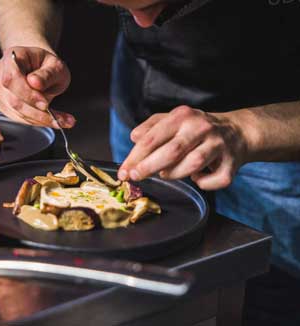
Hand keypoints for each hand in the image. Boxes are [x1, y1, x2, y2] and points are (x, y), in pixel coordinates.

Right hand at [0, 46, 74, 127]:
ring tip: (62, 121)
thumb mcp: (56, 66)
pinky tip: (52, 120)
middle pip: (13, 98)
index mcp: (11, 57)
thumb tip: (34, 82)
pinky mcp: (3, 104)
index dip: (27, 94)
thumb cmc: (48, 65)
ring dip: (40, 119)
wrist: (40, 69)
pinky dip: (36, 121)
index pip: (12, 78)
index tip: (45, 104)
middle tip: (59, 118)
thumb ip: (47, 74)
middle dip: (37, 112)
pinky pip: (18, 117)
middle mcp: (0, 73)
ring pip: (16, 111)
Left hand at [118, 106, 249, 190]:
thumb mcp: (173, 120)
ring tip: (165, 174)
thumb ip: (151, 127)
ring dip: (175, 174)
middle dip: (149, 167)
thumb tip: (134, 137)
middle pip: (172, 151)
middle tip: (135, 177)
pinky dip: (205, 183)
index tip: (124, 171)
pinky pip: (216, 179)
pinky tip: (197, 178)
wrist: (237, 131)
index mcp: (182, 116)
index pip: (153, 138)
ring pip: (193, 164)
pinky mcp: (232, 161)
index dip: (135, 157)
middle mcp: (201, 127)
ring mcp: (218, 144)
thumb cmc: (195, 129)